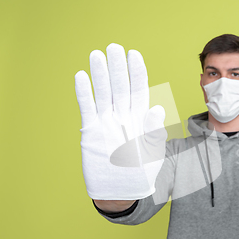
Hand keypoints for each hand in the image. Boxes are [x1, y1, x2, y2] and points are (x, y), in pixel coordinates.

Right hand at [75, 43, 166, 199]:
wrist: (121, 191)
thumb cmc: (142, 173)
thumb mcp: (153, 154)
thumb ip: (154, 133)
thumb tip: (157, 110)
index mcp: (140, 118)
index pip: (139, 90)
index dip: (136, 72)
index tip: (134, 54)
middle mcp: (123, 116)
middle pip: (120, 87)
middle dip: (117, 67)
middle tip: (114, 47)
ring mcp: (106, 122)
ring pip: (103, 94)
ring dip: (100, 75)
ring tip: (96, 55)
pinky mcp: (92, 132)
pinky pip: (87, 109)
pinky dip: (84, 94)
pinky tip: (81, 76)